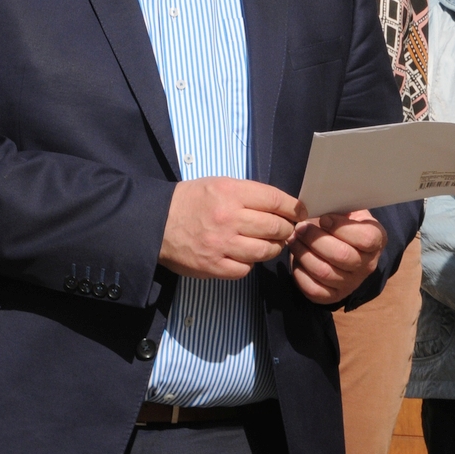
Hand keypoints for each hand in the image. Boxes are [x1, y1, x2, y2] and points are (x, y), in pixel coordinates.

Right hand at [160, 177, 303, 278]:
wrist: (155, 222)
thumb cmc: (190, 201)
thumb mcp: (219, 184)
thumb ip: (249, 194)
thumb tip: (282, 207)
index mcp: (230, 193)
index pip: (275, 200)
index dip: (293, 208)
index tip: (299, 212)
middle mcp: (228, 218)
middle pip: (275, 227)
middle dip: (285, 229)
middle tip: (284, 230)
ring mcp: (220, 245)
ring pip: (265, 251)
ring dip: (272, 248)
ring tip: (269, 243)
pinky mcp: (212, 266)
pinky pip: (245, 269)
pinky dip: (250, 263)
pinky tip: (245, 255)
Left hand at [289, 210, 386, 303]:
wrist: (343, 247)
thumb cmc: (343, 224)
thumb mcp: (349, 211)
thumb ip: (339, 207)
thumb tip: (319, 202)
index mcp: (377, 240)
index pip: (366, 238)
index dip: (342, 228)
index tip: (324, 218)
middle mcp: (368, 265)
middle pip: (342, 256)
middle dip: (316, 239)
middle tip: (300, 227)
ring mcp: (351, 283)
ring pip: (324, 272)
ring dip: (303, 253)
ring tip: (294, 239)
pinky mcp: (333, 296)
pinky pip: (314, 289)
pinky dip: (300, 273)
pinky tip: (297, 258)